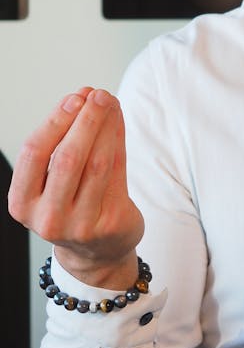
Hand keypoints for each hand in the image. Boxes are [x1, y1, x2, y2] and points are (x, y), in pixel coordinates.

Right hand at [8, 87, 143, 288]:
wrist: (96, 251)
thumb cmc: (70, 204)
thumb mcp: (51, 181)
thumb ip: (61, 142)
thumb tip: (82, 96)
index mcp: (22, 203)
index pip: (35, 152)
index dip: (56, 120)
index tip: (75, 97)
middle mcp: (47, 217)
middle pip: (68, 157)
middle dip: (85, 120)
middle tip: (98, 95)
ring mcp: (80, 224)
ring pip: (96, 163)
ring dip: (105, 126)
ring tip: (110, 102)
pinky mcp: (110, 223)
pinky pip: (117, 173)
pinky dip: (118, 141)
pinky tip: (118, 123)